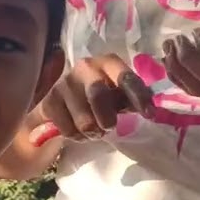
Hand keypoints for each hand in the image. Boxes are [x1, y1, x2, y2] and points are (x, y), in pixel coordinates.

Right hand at [31, 53, 154, 143]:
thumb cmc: (102, 96)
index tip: (149, 115)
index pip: (126, 78)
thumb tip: (150, 111)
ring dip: (93, 132)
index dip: (139, 97)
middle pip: (98, 95)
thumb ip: (133, 99)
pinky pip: (68, 130)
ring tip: (93, 129)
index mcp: (108, 63)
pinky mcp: (50, 100)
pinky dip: (77, 137)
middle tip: (108, 127)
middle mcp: (85, 67)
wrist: (65, 98)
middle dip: (107, 119)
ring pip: (84, 121)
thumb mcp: (119, 94)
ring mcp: (64, 83)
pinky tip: (77, 129)